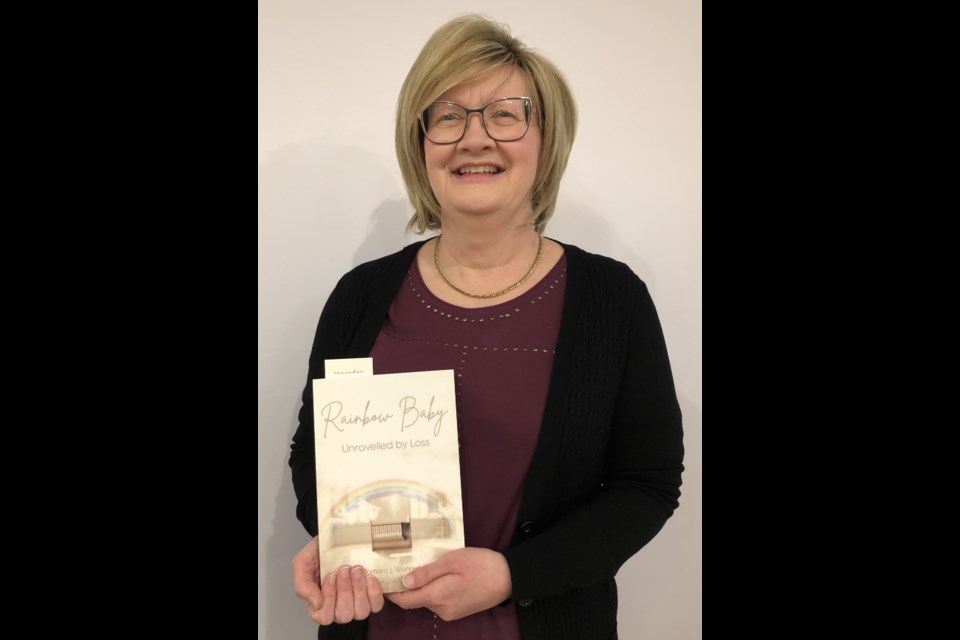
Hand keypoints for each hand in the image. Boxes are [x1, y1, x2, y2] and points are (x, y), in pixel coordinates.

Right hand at [292, 536, 383, 624]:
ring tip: (356, 569)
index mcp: (320, 604)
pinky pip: (376, 605)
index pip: (324, 616)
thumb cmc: (320, 552)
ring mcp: (356, 604)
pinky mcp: (371, 598)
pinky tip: (369, 577)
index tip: (331, 575)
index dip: (329, 596)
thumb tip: (316, 603)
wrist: (338, 536)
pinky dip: (373, 592)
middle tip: (344, 569)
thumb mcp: (302, 563)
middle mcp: (338, 608)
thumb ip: (302, 585)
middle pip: (343, 614)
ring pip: (360, 612)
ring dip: (359, 589)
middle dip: (344, 589)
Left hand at [386, 547, 510, 620]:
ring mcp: (451, 612)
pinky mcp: (458, 611)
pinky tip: (441, 576)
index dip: (392, 592)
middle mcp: (441, 609)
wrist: (509, 578)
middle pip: (416, 600)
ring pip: (428, 600)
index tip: (382, 580)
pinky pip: (439, 601)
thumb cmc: (482, 565)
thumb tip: (405, 582)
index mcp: (438, 596)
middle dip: (407, 586)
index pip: (406, 600)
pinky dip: (434, 590)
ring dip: (423, 587)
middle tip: (401, 566)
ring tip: (423, 567)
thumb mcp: (453, 561)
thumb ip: (427, 572)